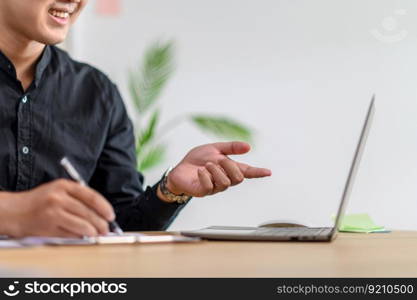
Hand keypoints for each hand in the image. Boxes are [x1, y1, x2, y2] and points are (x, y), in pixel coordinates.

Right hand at [0, 179, 114, 237]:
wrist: (14, 211)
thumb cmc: (39, 201)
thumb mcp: (58, 190)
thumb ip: (78, 197)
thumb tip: (100, 211)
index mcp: (64, 186)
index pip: (91, 196)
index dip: (104, 207)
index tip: (111, 215)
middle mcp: (58, 198)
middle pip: (88, 212)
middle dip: (101, 223)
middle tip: (107, 228)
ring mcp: (53, 213)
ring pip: (82, 225)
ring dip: (93, 232)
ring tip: (98, 234)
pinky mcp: (49, 227)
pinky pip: (71, 234)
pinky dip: (80, 236)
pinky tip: (83, 236)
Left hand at [160, 142, 270, 200]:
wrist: (179, 168)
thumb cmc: (197, 160)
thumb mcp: (215, 148)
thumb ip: (231, 147)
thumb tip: (248, 147)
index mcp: (229, 169)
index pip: (247, 172)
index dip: (258, 172)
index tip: (268, 172)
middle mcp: (225, 180)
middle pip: (238, 178)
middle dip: (229, 166)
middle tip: (218, 160)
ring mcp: (215, 187)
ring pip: (225, 182)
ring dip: (216, 170)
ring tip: (206, 165)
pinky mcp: (203, 192)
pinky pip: (209, 186)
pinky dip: (205, 176)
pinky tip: (200, 171)